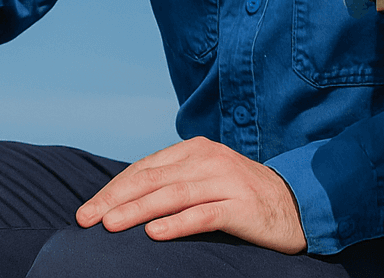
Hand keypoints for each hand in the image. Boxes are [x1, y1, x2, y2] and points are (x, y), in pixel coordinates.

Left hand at [75, 136, 306, 253]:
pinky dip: (176, 224)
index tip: (88, 211)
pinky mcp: (241, 206)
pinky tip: (154, 234)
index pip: (144, 169)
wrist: (297, 204)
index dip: (113, 189)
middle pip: (151, 179)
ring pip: (171, 195)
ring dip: (137, 211)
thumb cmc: (241, 196)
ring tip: (110, 225)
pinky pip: (203, 214)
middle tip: (87, 219)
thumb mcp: (206, 179)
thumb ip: (173, 182)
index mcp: (194, 150)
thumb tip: (125, 202)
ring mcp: (225, 181)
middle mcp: (207, 160)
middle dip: (114, 199)